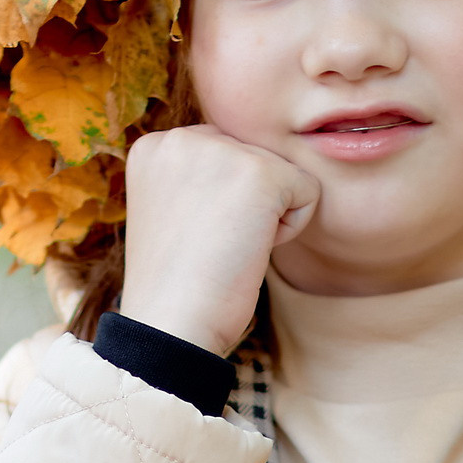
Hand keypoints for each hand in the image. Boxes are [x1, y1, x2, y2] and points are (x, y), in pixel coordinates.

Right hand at [118, 126, 319, 359]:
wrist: (171, 325)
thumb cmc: (176, 286)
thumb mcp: (171, 213)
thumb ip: (198, 178)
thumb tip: (251, 170)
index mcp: (154, 146)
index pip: (221, 154)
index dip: (220, 203)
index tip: (193, 238)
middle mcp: (181, 137)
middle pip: (253, 158)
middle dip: (245, 206)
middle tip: (211, 247)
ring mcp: (220, 150)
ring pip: (281, 174)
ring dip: (266, 218)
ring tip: (226, 249)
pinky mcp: (260, 173)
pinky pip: (308, 191)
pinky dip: (290, 229)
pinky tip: (249, 250)